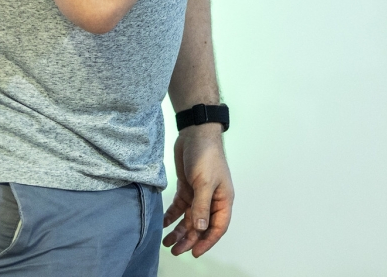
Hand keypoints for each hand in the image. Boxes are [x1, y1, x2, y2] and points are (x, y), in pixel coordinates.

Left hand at [162, 124, 234, 256]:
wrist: (195, 134)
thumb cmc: (207, 156)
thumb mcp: (204, 183)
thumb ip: (202, 206)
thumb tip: (200, 228)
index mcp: (223, 199)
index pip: (217, 226)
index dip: (207, 241)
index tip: (194, 252)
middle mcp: (212, 199)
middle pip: (201, 226)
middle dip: (189, 239)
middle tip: (175, 251)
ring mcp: (199, 194)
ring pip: (189, 219)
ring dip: (179, 231)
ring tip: (166, 243)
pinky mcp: (187, 187)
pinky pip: (179, 207)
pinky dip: (172, 216)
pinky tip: (163, 224)